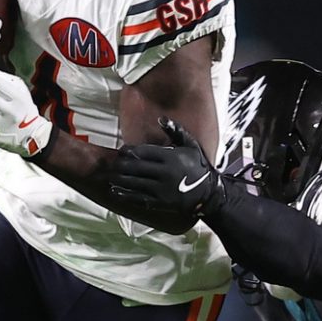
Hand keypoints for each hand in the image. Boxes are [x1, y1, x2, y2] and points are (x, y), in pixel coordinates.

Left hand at [107, 120, 224, 226]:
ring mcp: (162, 189)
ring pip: (134, 182)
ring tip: (112, 175)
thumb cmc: (198, 165)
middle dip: (121, 164)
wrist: (209, 192)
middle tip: (114, 162)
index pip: (143, 152)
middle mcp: (165, 173)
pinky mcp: (160, 202)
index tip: (122, 150)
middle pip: (135, 167)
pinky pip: (139, 198)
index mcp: (171, 158)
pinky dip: (125, 194)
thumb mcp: (191, 145)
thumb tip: (161, 118)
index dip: (129, 151)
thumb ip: (176, 130)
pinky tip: (116, 190)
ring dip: (120, 178)